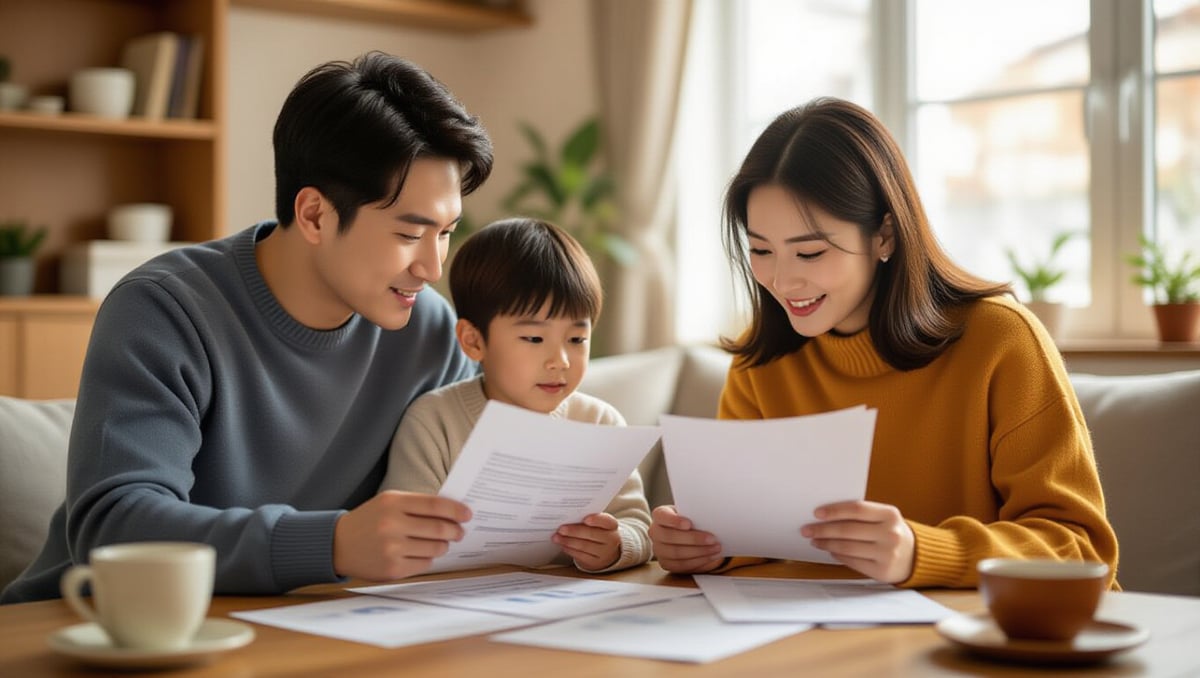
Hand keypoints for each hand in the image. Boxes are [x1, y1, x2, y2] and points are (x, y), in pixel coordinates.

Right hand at [333, 490, 470, 580]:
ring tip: (442, 542)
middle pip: (439, 529)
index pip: (435, 505)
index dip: (456, 510)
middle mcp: (392, 525)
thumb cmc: (369, 520)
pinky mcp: (392, 569)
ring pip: (434, 548)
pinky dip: (429, 558)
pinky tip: (423, 553)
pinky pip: (424, 564)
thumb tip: (452, 513)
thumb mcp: (388, 503)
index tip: (468, 514)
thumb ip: (417, 505)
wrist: (338, 544)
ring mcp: (392, 549)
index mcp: (393, 503)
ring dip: (443, 545)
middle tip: (459, 532)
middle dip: (455, 530)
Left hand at [554, 512, 621, 570]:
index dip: (596, 520)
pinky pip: (581, 556)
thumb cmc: (599, 532)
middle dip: (574, 531)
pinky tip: (563, 545)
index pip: (606, 521)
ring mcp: (604, 553)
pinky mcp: (595, 563)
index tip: (585, 519)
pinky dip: (570, 550)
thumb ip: (587, 520)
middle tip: (561, 529)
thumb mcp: (599, 524)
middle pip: (592, 534)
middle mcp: (611, 540)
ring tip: (556, 537)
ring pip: (584, 546)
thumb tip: (568, 517)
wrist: (608, 551)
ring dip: (568, 541)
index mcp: (612, 526)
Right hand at [648, 505, 723, 572]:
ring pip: (676, 553)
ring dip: (699, 552)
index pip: (662, 516)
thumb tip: (712, 516)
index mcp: (660, 515)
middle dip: (693, 539)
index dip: (674, 521)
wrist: (690, 534)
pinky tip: (710, 557)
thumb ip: (697, 514)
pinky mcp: (666, 563)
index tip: (689, 524)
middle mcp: (655, 532)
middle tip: (712, 539)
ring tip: (716, 548)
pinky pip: (681, 565)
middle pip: (670, 537)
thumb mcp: (693, 513)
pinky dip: (698, 561)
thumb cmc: (692, 520)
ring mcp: (658, 549)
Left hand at [801, 500, 914, 582]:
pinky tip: (830, 550)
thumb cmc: (891, 532)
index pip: (856, 509)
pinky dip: (838, 555)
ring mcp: (887, 554)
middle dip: (823, 529)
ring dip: (826, 543)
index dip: (834, 510)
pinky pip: (852, 561)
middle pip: (848, 530)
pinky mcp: (882, 571)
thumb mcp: (884, 518)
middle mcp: (890, 534)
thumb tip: (825, 515)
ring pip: (847, 547)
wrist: (916, 556)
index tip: (816, 513)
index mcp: (890, 514)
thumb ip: (862, 515)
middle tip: (807, 529)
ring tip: (815, 540)